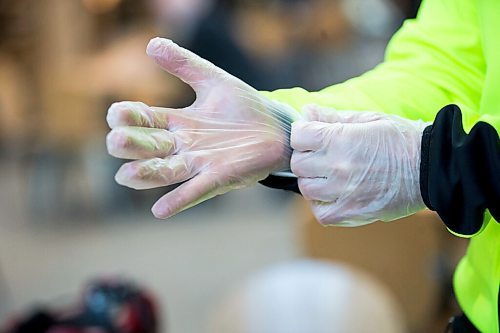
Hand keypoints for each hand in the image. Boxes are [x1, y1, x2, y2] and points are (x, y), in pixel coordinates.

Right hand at [106, 38, 298, 218]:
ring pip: (165, 171)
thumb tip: (151, 43)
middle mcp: (183, 145)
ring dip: (145, 175)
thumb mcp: (213, 80)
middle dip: (131, 145)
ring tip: (125, 175)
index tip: (116, 114)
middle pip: (149, 147)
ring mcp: (199, 163)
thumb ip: (185, 64)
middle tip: (117, 141)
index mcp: (178, 121)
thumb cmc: (244, 107)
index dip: (129, 118)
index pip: (145, 120)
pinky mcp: (219, 177)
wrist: (277, 127)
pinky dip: (179, 200)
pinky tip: (159, 210)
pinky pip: (195, 190)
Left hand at [291, 105, 428, 225]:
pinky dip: (321, 204)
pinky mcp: (351, 213)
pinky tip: (334, 195)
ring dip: (313, 180)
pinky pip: (320, 212)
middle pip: (298, 163)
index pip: (298, 136)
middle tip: (322, 155)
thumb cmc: (401, 140)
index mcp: (340, 139)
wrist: (432, 169)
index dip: (303, 133)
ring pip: (305, 188)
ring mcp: (343, 192)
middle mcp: (337, 167)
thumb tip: (306, 112)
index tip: (311, 135)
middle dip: (306, 156)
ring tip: (330, 175)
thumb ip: (332, 117)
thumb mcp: (368, 119)